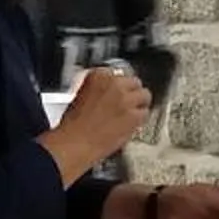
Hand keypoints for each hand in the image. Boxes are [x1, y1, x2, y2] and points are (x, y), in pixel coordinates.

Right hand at [43, 63, 151, 180]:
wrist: (74, 144)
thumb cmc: (73, 126)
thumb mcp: (80, 97)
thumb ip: (98, 90)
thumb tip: (108, 94)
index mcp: (98, 76)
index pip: (117, 74)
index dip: (118, 85)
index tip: (117, 92)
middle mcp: (114, 84)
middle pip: (134, 82)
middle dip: (132, 92)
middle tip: (128, 102)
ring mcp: (126, 99)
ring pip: (144, 95)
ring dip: (139, 103)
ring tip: (133, 112)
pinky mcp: (134, 116)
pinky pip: (145, 113)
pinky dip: (140, 118)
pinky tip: (133, 123)